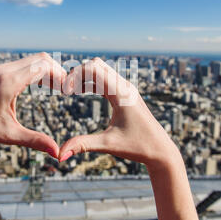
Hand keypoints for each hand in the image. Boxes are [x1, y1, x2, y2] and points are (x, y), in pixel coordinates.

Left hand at [0, 52, 65, 157]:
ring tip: (58, 88)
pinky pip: (25, 64)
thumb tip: (57, 152)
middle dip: (58, 70)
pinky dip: (38, 71)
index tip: (69, 90)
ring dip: (49, 70)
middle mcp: (5, 71)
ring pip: (34, 59)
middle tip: (67, 88)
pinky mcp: (0, 71)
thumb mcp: (9, 135)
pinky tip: (44, 86)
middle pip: (41, 58)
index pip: (43, 66)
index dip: (60, 75)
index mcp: (9, 82)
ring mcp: (2, 69)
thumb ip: (35, 141)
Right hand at [58, 57, 181, 167]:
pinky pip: (105, 80)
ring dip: (84, 76)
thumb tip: (59, 155)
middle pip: (96, 64)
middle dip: (78, 72)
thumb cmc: (138, 147)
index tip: (63, 91)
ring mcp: (126, 89)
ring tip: (68, 91)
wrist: (161, 151)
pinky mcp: (125, 95)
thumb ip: (83, 145)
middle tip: (63, 90)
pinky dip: (91, 82)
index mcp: (122, 93)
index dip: (75, 75)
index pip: (94, 68)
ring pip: (101, 70)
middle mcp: (125, 86)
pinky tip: (80, 92)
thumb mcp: (108, 145)